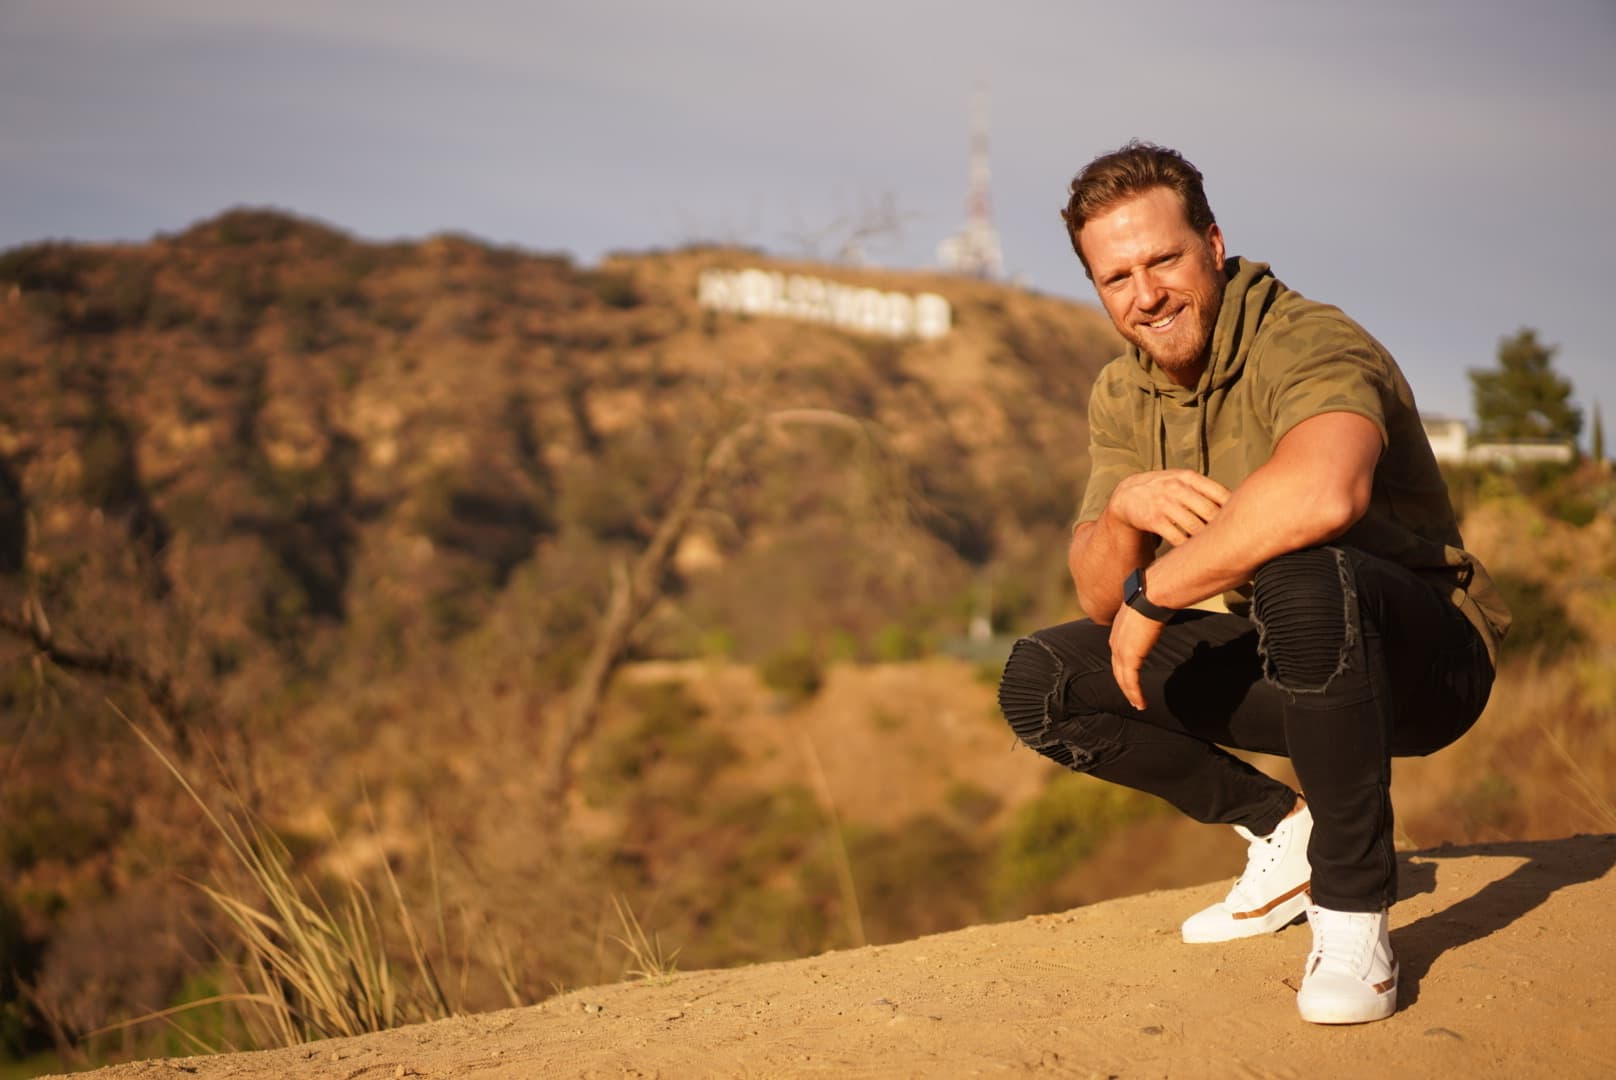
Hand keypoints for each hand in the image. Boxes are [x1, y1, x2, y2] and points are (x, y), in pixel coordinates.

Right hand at [1107, 470, 1230, 546]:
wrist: (1128, 496)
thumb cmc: (1162, 489)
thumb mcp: (1181, 480)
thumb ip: (1205, 489)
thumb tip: (1237, 504)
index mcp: (1188, 477)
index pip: (1220, 493)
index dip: (1233, 510)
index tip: (1241, 522)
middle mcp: (1177, 488)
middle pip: (1210, 512)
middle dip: (1222, 528)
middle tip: (1233, 541)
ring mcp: (1164, 503)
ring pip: (1195, 526)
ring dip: (1206, 539)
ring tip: (1216, 549)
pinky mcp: (1154, 519)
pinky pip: (1177, 537)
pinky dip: (1188, 546)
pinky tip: (1194, 551)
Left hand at [1109, 603, 1164, 710]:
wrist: (1152, 595)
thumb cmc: (1155, 595)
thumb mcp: (1148, 607)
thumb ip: (1150, 615)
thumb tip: (1165, 611)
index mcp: (1119, 629)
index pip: (1118, 652)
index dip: (1122, 666)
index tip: (1129, 676)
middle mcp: (1116, 640)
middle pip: (1117, 668)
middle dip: (1124, 683)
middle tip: (1132, 697)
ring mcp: (1120, 650)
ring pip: (1122, 678)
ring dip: (1130, 693)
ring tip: (1138, 705)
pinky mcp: (1129, 657)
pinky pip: (1130, 681)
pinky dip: (1135, 694)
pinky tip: (1141, 703)